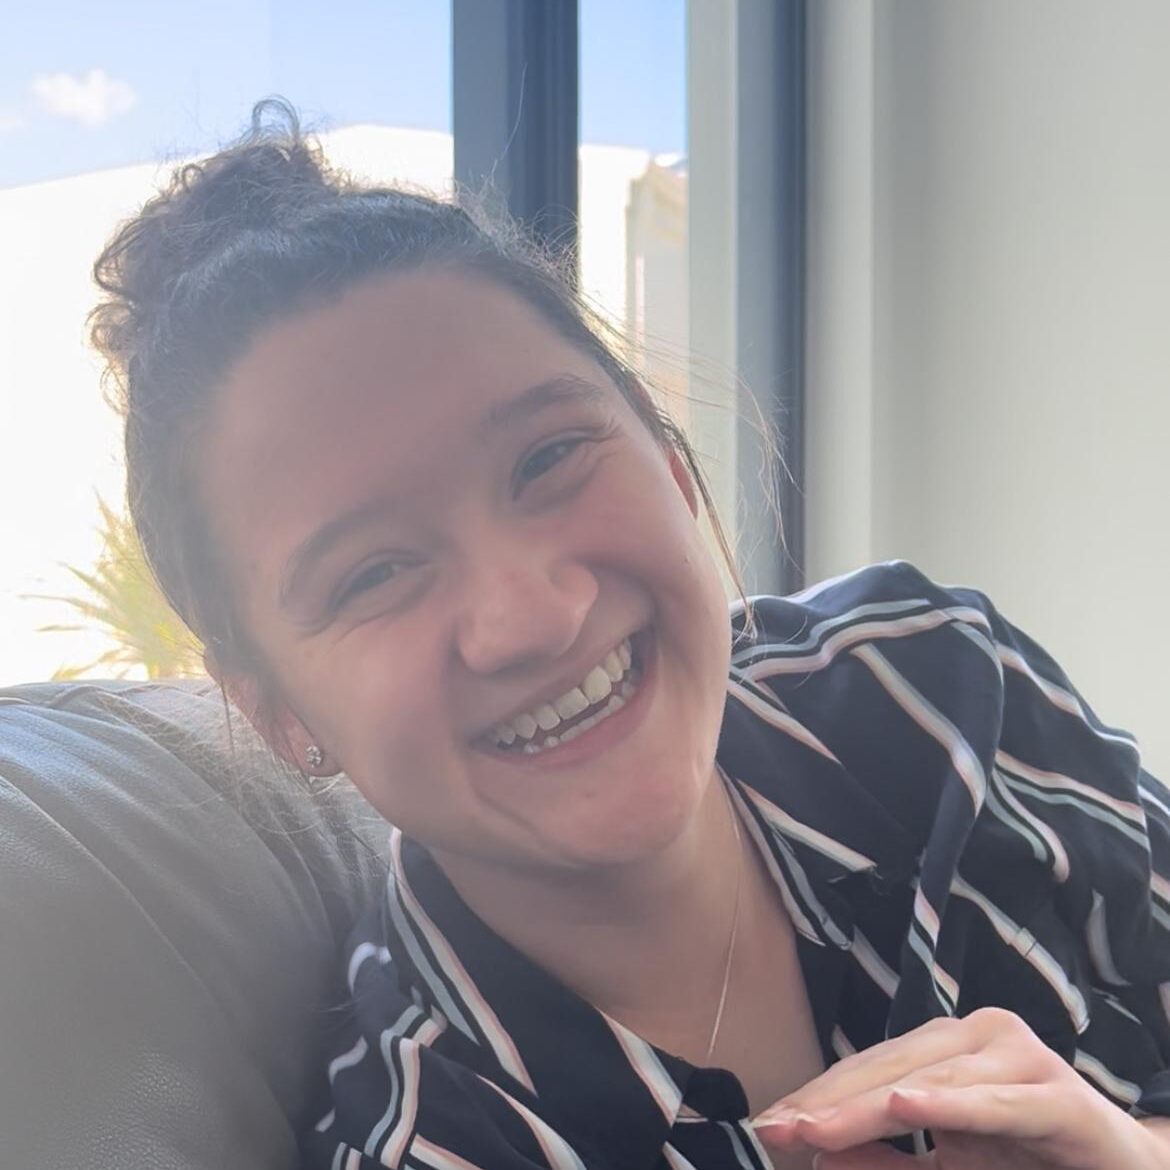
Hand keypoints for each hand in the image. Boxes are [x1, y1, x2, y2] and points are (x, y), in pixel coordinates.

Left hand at [752, 1008, 1164, 1168]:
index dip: (815, 1096)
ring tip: (818, 1124)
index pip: (867, 1069)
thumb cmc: (1030, 1159)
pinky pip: (995, 1103)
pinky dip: (950, 1106)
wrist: (1123, 1167)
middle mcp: (977, 1036)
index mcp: (945, 1046)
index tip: (766, 1124)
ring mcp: (1018, 1056)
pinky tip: (907, 1106)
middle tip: (776, 1128)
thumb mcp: (946, 1164)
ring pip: (929, 1083)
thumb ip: (885, 1159)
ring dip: (870, 1108)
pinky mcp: (1057, 1094)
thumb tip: (815, 1152)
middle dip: (827, 1103)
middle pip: (888, 1070)